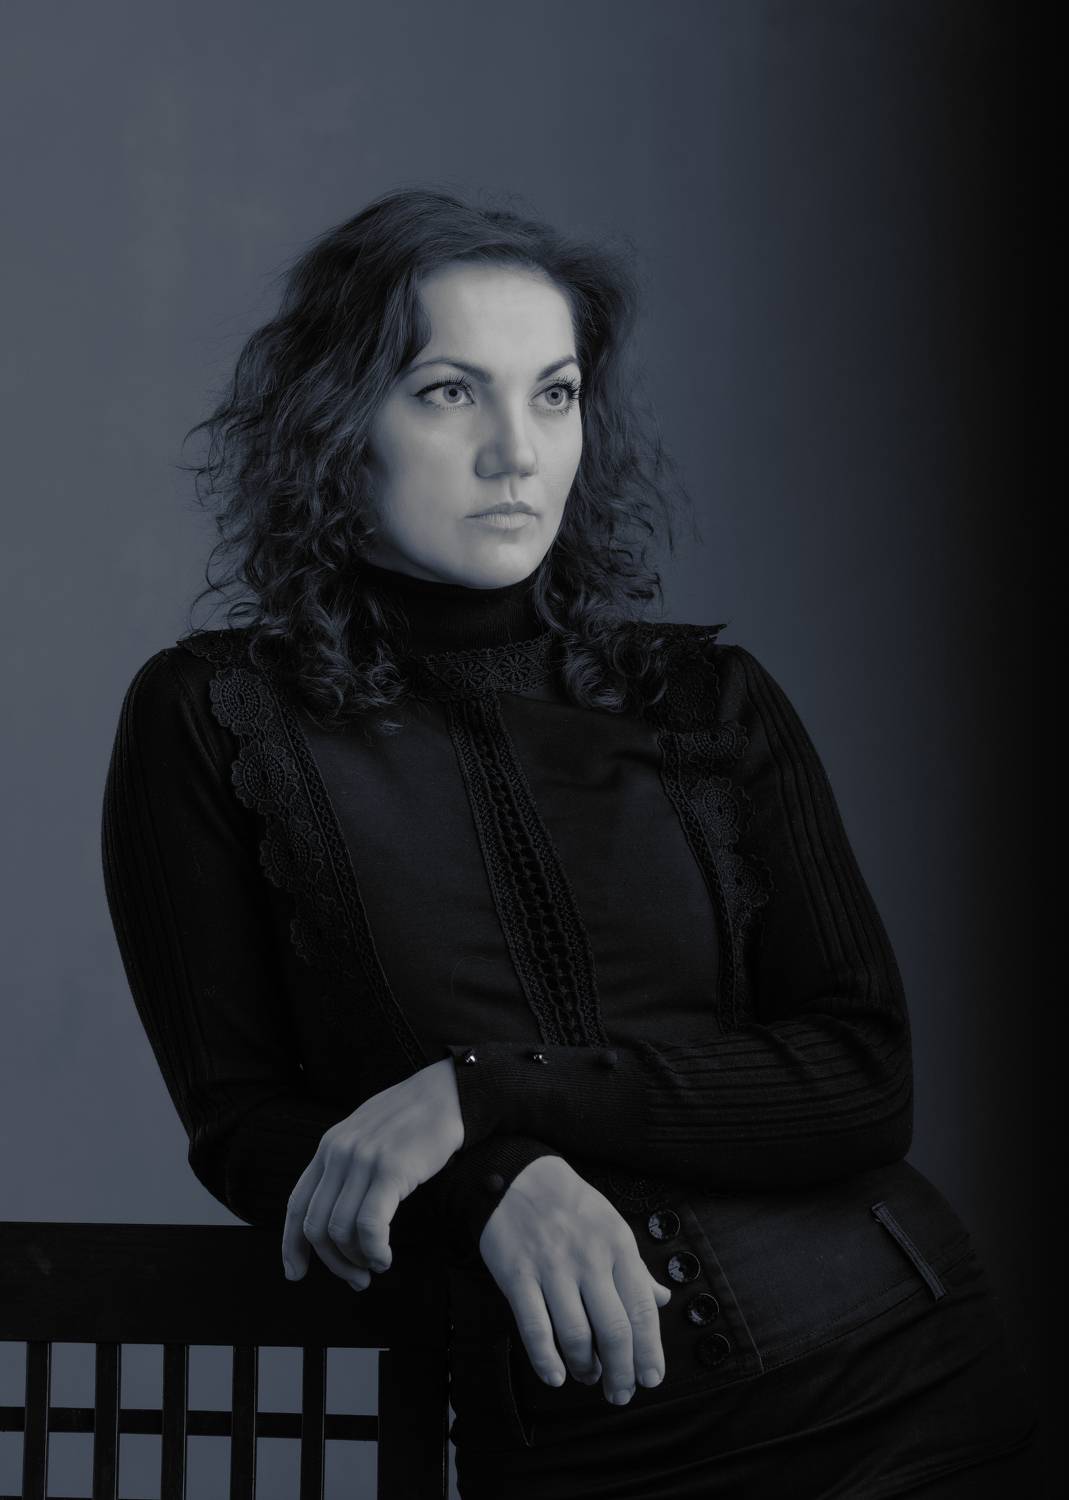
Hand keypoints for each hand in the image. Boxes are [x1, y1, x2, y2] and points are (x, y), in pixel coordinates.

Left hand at [282, 1058, 463, 1287]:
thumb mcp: (367, 1135)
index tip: (295, 1272)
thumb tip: (338, 1213)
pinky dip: (374, 1251)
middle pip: (316, 1226)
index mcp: (329, 1147)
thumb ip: (347, 1165)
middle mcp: (339, 1153)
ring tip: (376, 1265)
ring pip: (340, 1230)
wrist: (448, 1093)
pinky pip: (369, 1226)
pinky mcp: (390, 1169)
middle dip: (333, 1262)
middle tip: (355, 1278)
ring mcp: (363, 1160)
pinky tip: (385, 1257)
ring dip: (357, 1260)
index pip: (297, 1205)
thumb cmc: (414, 1117)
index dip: (291, 1245)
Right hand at [478, 1155, 672, 1405]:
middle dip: (621, 1371)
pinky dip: (546, 1359)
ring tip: (588, 1376)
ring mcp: (552, 1268)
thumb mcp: (612, 1226)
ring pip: (576, 1334)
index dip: (649, 1351)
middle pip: (613, 1329)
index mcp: (617, 1246)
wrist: (517, 1178)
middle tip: (620, 1392)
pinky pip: (535, 1327)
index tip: (650, 1378)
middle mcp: (589, 1259)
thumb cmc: (570, 1205)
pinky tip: (555, 1375)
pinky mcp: (518, 1276)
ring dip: (585, 1367)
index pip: (641, 1309)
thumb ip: (636, 1267)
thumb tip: (660, 1299)